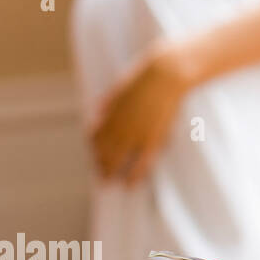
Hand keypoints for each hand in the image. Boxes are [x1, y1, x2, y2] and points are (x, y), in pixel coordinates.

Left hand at [90, 38, 198, 184]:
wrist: (166, 74)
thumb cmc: (145, 76)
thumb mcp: (119, 88)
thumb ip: (107, 102)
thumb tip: (96, 110)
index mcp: (109, 114)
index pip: (95, 136)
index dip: (93, 148)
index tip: (94, 155)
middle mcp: (118, 127)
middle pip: (103, 151)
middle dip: (100, 164)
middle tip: (100, 175)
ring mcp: (135, 134)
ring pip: (118, 159)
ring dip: (111, 172)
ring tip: (109, 182)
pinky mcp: (153, 138)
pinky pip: (141, 162)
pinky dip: (134, 175)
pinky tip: (131, 184)